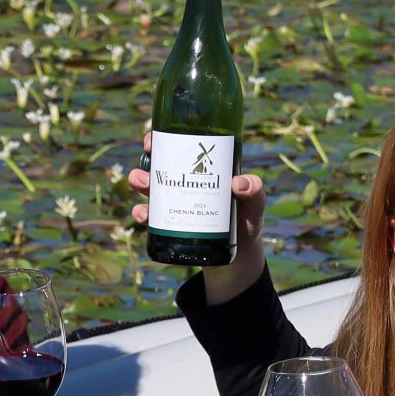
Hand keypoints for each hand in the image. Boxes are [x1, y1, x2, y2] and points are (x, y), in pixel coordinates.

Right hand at [126, 130, 267, 302]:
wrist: (238, 255)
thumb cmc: (247, 221)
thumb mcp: (254, 203)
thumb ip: (254, 190)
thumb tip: (238, 183)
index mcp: (200, 169)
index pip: (177, 148)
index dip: (161, 140)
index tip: (152, 141)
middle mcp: (182, 183)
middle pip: (156, 166)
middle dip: (145, 161)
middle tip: (148, 166)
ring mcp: (172, 203)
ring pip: (147, 187)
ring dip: (139, 182)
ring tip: (144, 186)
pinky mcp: (167, 226)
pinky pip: (147, 216)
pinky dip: (141, 213)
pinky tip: (143, 215)